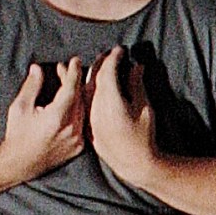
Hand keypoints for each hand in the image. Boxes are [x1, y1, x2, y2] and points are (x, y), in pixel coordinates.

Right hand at [1, 59, 87, 179]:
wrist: (19, 163)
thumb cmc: (16, 134)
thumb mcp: (19, 107)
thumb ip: (31, 86)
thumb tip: (37, 68)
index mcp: (57, 117)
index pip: (71, 88)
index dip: (73, 72)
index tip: (75, 61)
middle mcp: (71, 128)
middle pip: (78, 98)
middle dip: (74, 82)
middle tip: (68, 69)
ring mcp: (77, 139)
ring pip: (83, 110)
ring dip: (77, 96)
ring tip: (69, 85)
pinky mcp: (78, 147)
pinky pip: (83, 124)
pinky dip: (79, 112)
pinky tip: (73, 104)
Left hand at [86, 47, 158, 187]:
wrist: (133, 164)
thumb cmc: (144, 136)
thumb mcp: (145, 108)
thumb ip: (137, 86)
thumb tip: (136, 67)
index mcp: (111, 103)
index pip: (107, 73)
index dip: (113, 59)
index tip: (119, 50)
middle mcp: (96, 110)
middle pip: (93, 80)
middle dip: (99, 64)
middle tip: (106, 54)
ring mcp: (89, 120)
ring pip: (81, 92)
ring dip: (79, 77)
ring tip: (72, 65)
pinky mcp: (86, 127)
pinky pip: (78, 105)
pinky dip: (74, 94)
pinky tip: (70, 89)